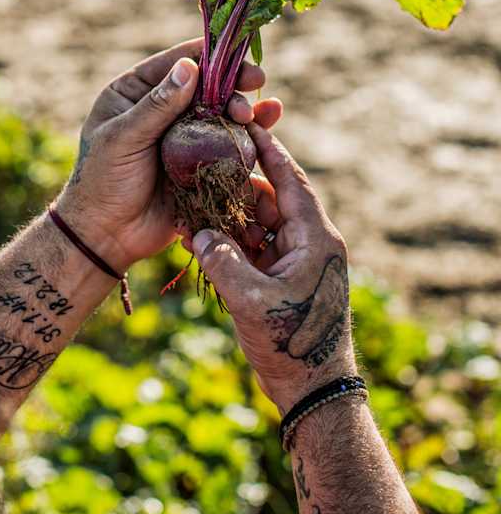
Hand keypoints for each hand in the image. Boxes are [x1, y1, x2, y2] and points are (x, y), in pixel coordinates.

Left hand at [55, 39, 281, 268]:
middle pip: (206, 85)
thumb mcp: (123, 139)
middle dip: (233, 83)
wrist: (107, 236)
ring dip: (244, 109)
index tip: (239, 57)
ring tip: (263, 112)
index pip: (177, 64)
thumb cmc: (102, 182)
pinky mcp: (201, 163)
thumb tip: (189, 67)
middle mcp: (162, 109)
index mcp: (135, 92)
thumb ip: (156, 105)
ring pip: (221, 113)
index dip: (210, 57)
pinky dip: (249, 135)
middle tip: (256, 83)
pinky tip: (268, 127)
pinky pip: (228, 144)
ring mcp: (184, 136)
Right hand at [189, 114, 355, 413]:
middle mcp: (311, 242)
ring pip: (262, 224)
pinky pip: (258, 248)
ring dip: (233, 217)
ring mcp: (299, 261)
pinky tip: (205, 239)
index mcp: (315, 238)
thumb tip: (198, 233)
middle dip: (238, 186)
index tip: (248, 123)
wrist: (313, 391)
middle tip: (206, 165)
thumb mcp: (251, 300)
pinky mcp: (286, 279)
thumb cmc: (290, 345)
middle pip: (272, 199)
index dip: (269, 151)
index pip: (291, 180)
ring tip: (199, 204)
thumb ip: (222, 260)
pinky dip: (235, 242)